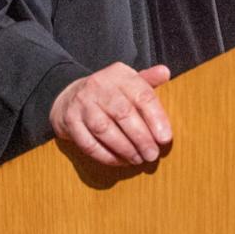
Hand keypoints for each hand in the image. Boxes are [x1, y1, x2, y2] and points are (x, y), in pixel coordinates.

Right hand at [49, 62, 171, 165]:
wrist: (69, 96)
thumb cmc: (108, 93)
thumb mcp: (128, 81)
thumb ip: (148, 80)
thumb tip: (165, 72)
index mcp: (119, 75)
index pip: (142, 95)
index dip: (156, 118)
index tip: (165, 138)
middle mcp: (98, 85)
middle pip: (123, 113)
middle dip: (141, 138)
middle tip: (152, 154)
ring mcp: (82, 103)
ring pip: (104, 129)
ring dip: (124, 148)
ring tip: (138, 159)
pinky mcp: (70, 121)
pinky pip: (88, 143)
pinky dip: (106, 155)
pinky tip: (119, 161)